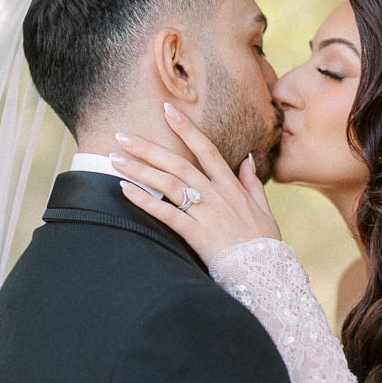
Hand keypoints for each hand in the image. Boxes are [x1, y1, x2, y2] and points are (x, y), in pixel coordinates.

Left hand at [110, 103, 281, 265]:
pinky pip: (167, 214)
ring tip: (115, 159)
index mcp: (232, 187)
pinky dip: (145, 201)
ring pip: (169, 184)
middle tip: (122, 136)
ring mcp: (207, 214)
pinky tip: (125, 189)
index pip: (206, 149)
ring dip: (140, 169)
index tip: (167, 109)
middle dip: (149, 148)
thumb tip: (247, 159)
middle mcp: (217, 195)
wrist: (266, 273)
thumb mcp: (264, 210)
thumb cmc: (265, 245)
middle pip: (179, 164)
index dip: (186, 128)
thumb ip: (252, 183)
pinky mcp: (197, 234)